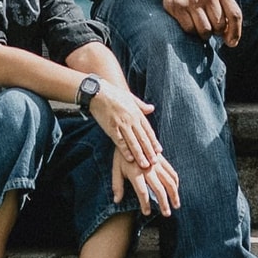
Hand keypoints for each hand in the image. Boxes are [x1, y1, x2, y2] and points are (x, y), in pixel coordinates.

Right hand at [84, 73, 176, 207]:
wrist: (97, 92)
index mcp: (137, 113)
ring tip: (145, 165)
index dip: (154, 141)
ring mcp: (121, 124)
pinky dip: (125, 151)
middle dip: (149, 151)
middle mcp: (131, 119)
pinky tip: (130, 159)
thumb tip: (152, 108)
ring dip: (140, 154)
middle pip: (143, 138)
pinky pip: (119, 141)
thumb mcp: (130, 97)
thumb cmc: (114, 94)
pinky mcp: (111, 128)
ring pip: (133, 142)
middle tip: (155, 162)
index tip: (159, 151)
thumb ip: (141, 105)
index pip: (148, 130)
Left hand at [111, 139, 182, 216]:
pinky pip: (172, 172)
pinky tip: (176, 190)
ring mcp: (157, 164)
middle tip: (166, 214)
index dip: (145, 204)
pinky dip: (175, 182)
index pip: (142, 192)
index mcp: (135, 172)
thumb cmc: (121, 155)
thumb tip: (116, 201)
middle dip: (164, 203)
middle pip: (159, 189)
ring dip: (174, 194)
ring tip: (176, 205)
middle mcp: (148, 169)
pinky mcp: (162, 159)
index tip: (147, 213)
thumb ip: (117, 185)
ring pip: (169, 181)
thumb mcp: (115, 169)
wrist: (130, 135)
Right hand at [160, 0, 243, 47]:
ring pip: (205, 30)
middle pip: (219, 26)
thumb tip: (231, 42)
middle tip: (210, 26)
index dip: (235, 32)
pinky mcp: (178, 6)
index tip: (231, 43)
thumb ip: (229, 18)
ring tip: (200, 26)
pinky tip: (190, 22)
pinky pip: (190, 29)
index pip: (235, 15)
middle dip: (216, 32)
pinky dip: (191, 31)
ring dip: (204, 34)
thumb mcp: (219, 0)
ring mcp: (192, 0)